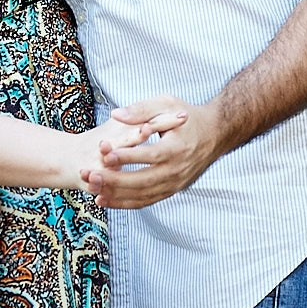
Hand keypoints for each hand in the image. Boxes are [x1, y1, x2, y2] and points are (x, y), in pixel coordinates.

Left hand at [82, 97, 226, 208]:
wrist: (214, 134)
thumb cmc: (187, 116)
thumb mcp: (166, 104)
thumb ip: (141, 109)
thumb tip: (116, 114)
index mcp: (176, 147)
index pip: (149, 155)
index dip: (127, 157)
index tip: (105, 154)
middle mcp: (177, 169)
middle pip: (143, 180)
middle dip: (115, 180)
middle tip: (91, 176)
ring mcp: (175, 183)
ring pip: (143, 195)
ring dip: (117, 196)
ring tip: (93, 191)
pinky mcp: (171, 190)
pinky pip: (146, 201)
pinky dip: (125, 203)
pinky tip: (106, 200)